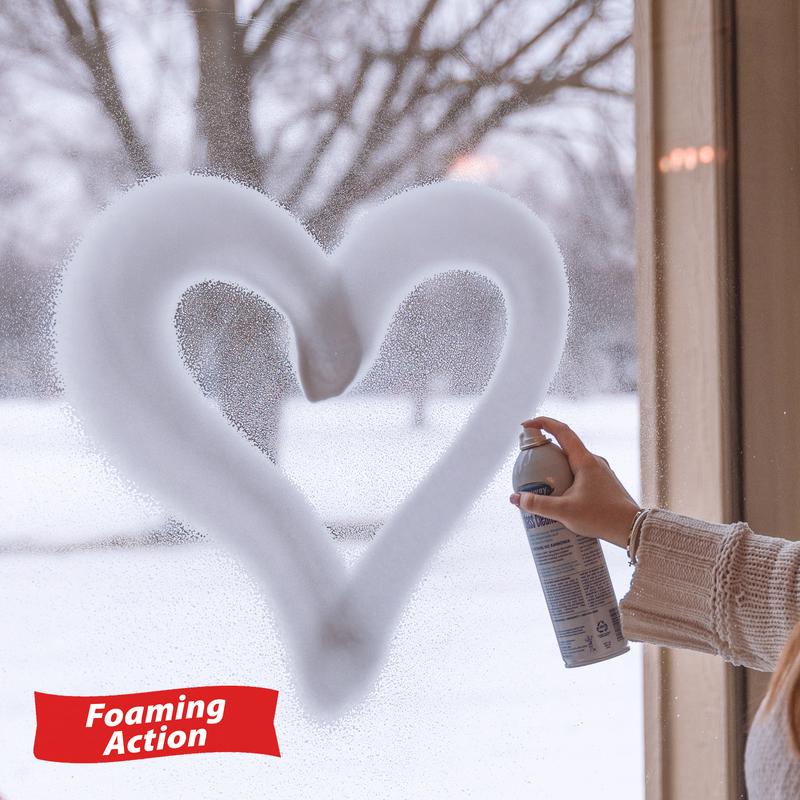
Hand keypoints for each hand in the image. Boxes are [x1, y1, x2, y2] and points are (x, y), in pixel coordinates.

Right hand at [509, 416, 640, 548]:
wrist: (632, 529)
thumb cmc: (601, 517)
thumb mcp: (564, 512)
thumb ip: (538, 505)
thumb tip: (515, 498)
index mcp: (584, 460)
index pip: (561, 431)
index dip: (542, 423)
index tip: (526, 426)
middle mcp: (594, 461)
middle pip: (564, 446)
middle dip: (544, 451)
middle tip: (529, 463)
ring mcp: (600, 472)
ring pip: (572, 461)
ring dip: (556, 466)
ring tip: (541, 483)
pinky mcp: (603, 483)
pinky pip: (580, 473)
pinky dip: (566, 477)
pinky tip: (560, 496)